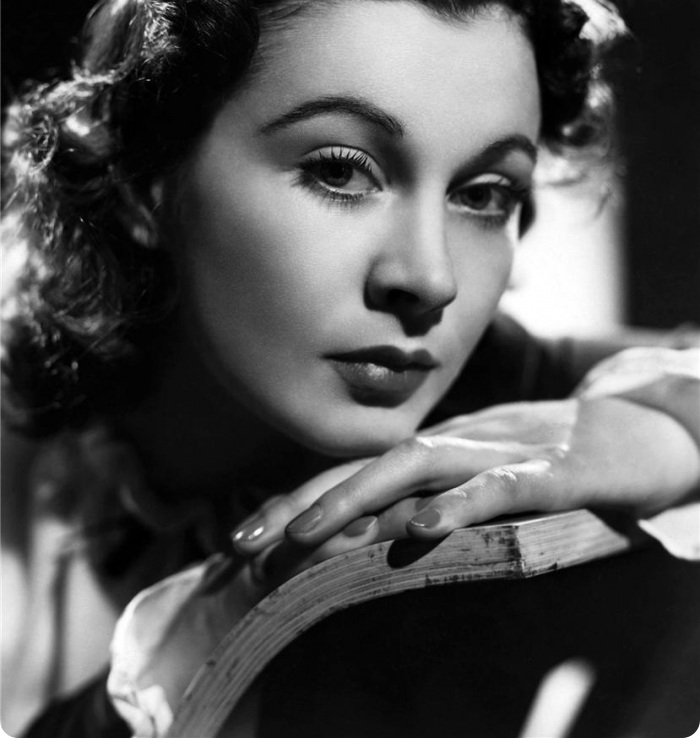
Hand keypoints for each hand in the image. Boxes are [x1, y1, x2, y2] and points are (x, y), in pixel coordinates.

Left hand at [231, 390, 699, 585]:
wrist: (628, 435)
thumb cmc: (544, 462)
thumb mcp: (474, 483)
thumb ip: (426, 503)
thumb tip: (362, 539)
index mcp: (432, 453)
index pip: (352, 474)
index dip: (294, 504)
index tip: (239, 540)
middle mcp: (452, 446)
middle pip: (366, 469)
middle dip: (301, 505)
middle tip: (243, 543)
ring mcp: (495, 452)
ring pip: (417, 469)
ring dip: (357, 501)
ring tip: (307, 537)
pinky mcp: (547, 472)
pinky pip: (497, 488)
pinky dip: (457, 506)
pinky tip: (422, 530)